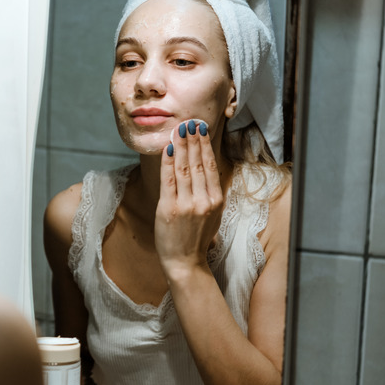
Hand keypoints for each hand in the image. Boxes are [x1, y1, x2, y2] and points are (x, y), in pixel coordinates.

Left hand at [155, 120, 223, 276]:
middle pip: (198, 163)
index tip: (201, 129)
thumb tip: (206, 166)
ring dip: (181, 146)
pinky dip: (168, 162)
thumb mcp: (212, 213)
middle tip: (190, 121)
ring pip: (184, 168)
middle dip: (193, 140)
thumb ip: (210, 192)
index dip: (205, 145)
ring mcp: (186, 205)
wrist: (185, 262)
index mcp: (216, 200)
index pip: (210, 166)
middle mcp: (204, 200)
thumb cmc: (197, 237)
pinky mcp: (169, 209)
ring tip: (179, 129)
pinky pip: (168, 180)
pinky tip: (168, 148)